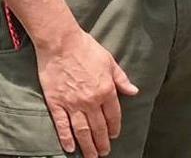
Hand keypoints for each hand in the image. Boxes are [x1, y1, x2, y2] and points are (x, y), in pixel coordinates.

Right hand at [36, 29, 138, 156]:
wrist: (62, 44)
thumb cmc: (87, 49)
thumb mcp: (109, 61)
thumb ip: (121, 79)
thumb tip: (134, 91)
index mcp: (106, 89)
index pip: (113, 115)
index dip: (114, 127)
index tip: (114, 135)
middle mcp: (91, 100)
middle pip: (98, 127)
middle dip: (102, 142)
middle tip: (104, 153)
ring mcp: (72, 104)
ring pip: (82, 131)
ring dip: (88, 146)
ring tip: (92, 156)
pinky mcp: (56, 104)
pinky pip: (62, 126)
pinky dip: (66, 139)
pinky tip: (70, 149)